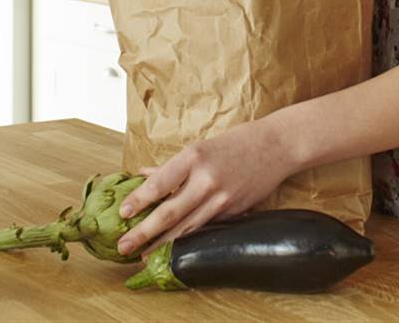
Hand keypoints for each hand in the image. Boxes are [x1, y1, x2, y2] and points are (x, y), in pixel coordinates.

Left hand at [115, 117, 291, 258]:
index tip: (122, 213)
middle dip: (144, 232)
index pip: (160, 183)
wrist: (275, 145)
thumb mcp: (200, 146)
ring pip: (187, 228)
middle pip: (169, 212)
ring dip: (163, 245)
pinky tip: (174, 250)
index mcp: (194, 157)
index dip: (139, 200)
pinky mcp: (234, 212)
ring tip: (143, 256)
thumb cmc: (234, 142)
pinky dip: (188, 241)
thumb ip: (172, 166)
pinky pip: (206, 229)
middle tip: (124, 246)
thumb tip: (143, 176)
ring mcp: (221, 199)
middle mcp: (206, 179)